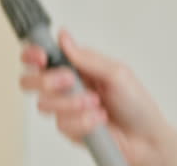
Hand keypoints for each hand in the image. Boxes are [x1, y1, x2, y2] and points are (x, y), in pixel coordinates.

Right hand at [20, 30, 176, 165]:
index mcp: (77, 66)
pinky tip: (99, 120)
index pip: (43, 56)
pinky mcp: (69, 129)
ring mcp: (66, 109)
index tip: (40, 57)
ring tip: (96, 104)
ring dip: (73, 103)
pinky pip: (62, 124)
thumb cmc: (136, 104)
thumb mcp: (116, 73)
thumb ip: (87, 58)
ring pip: (45, 104)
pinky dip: (84, 121)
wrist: (145, 139)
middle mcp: (68, 86)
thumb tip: (64, 37)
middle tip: (69, 81)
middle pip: (31, 80)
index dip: (32, 53)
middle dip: (47, 80)